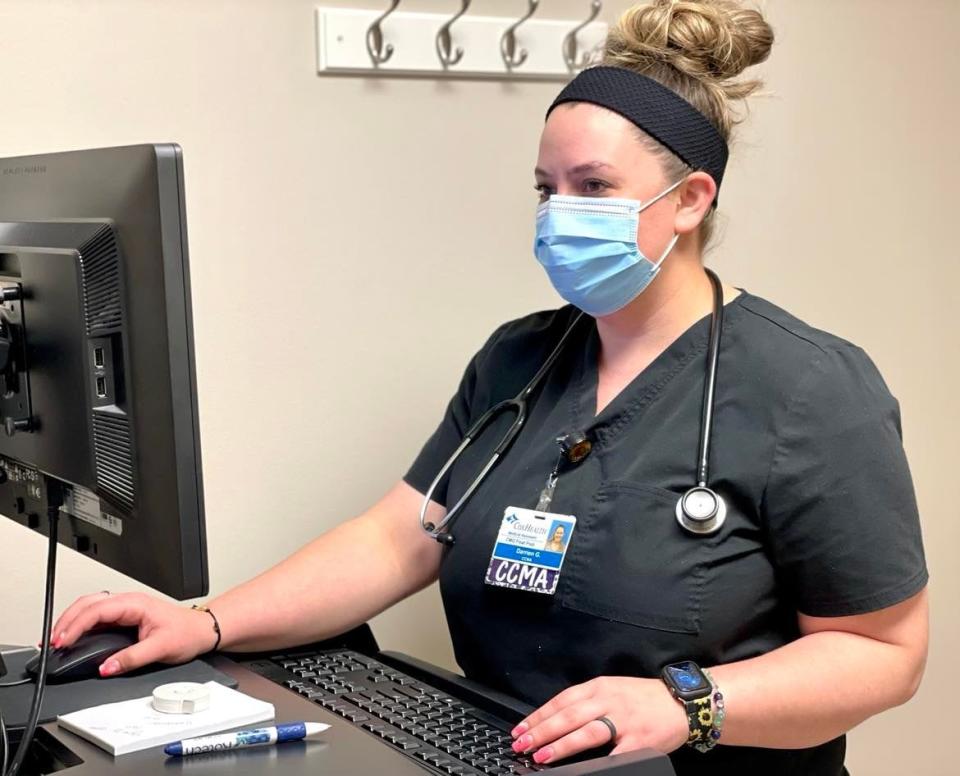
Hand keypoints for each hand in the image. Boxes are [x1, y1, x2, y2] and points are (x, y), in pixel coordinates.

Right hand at [48, 592, 218, 676]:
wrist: (202, 630)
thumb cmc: (187, 633)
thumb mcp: (161, 648)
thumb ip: (132, 658)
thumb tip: (106, 667)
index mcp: (135, 604)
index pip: (97, 610)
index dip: (76, 625)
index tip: (63, 641)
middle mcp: (128, 602)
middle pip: (87, 603)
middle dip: (66, 621)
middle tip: (52, 642)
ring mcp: (125, 608)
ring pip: (90, 607)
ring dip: (71, 621)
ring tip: (57, 640)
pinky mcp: (125, 617)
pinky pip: (97, 616)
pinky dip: (81, 624)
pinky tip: (73, 636)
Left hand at [509, 676, 688, 765]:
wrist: (682, 702)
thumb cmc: (644, 698)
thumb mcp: (612, 688)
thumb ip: (587, 701)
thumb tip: (555, 717)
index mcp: (599, 687)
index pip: (561, 700)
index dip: (539, 715)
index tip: (521, 728)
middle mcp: (609, 700)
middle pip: (568, 716)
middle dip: (542, 730)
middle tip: (522, 743)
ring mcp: (624, 721)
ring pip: (586, 732)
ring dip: (561, 745)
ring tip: (542, 755)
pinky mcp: (639, 741)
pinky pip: (614, 755)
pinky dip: (597, 764)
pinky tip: (580, 770)